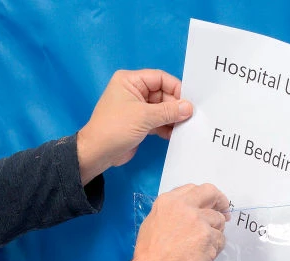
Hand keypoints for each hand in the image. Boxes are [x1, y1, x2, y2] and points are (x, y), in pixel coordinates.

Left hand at [77, 69, 192, 184]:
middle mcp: (134, 92)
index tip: (189, 102)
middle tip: (191, 117)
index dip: (176, 88)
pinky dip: (167, 127)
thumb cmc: (115, 128)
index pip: (160, 78)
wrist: (98, 153)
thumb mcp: (144, 117)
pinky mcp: (140, 124)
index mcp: (130, 81)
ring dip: (173, 118)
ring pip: (162, 109)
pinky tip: (176, 135)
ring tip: (186, 127)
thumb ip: (168, 111)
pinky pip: (158, 122)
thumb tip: (188, 108)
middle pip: (163, 94)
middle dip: (176, 106)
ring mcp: (137, 108)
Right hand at [129, 184, 230, 260]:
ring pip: (219, 220)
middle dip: (221, 201)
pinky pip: (221, 240)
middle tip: (225, 211)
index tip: (210, 203)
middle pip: (212, 194)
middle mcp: (186, 207)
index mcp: (170, 201)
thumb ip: (172, 212)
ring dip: (216, 231)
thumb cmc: (150, 253)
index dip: (206, 196)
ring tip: (205, 244)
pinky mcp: (209, 238)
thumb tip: (189, 211)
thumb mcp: (153, 222)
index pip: (194, 188)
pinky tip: (204, 255)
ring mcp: (199, 222)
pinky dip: (216, 247)